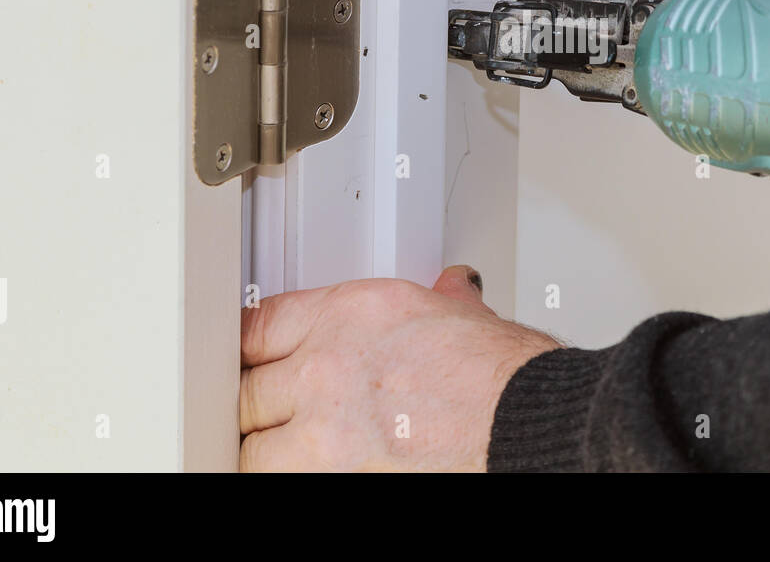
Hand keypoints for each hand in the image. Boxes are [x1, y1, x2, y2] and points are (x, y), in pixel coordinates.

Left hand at [239, 266, 560, 471]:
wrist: (523, 422)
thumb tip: (450, 291)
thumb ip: (438, 301)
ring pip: (252, 446)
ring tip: (291, 450)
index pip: (258, 326)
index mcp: (351, 314)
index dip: (251, 347)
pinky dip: (293, 474)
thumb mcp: (461, 316)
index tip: (252, 359)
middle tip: (273, 410)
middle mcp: (326, 366)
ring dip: (269, 449)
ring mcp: (322, 429)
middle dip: (260, 402)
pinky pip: (280, 478)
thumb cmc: (503, 377)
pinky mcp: (327, 476)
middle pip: (246, 388)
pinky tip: (310, 468)